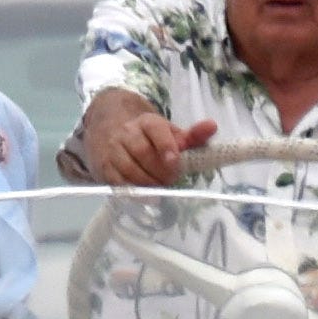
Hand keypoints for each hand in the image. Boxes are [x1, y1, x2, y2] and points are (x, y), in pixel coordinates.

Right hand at [78, 91, 216, 187]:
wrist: (110, 130)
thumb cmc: (149, 137)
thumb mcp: (170, 133)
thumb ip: (192, 135)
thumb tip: (212, 126)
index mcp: (147, 122)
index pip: (155, 130)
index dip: (166, 146)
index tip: (175, 162)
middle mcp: (127, 133)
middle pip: (142, 152)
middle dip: (160, 171)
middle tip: (172, 179)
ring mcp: (113, 150)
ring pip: (129, 168)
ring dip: (148, 183)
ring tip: (161, 188)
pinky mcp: (104, 167)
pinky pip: (118, 182)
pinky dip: (134, 192)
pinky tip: (147, 196)